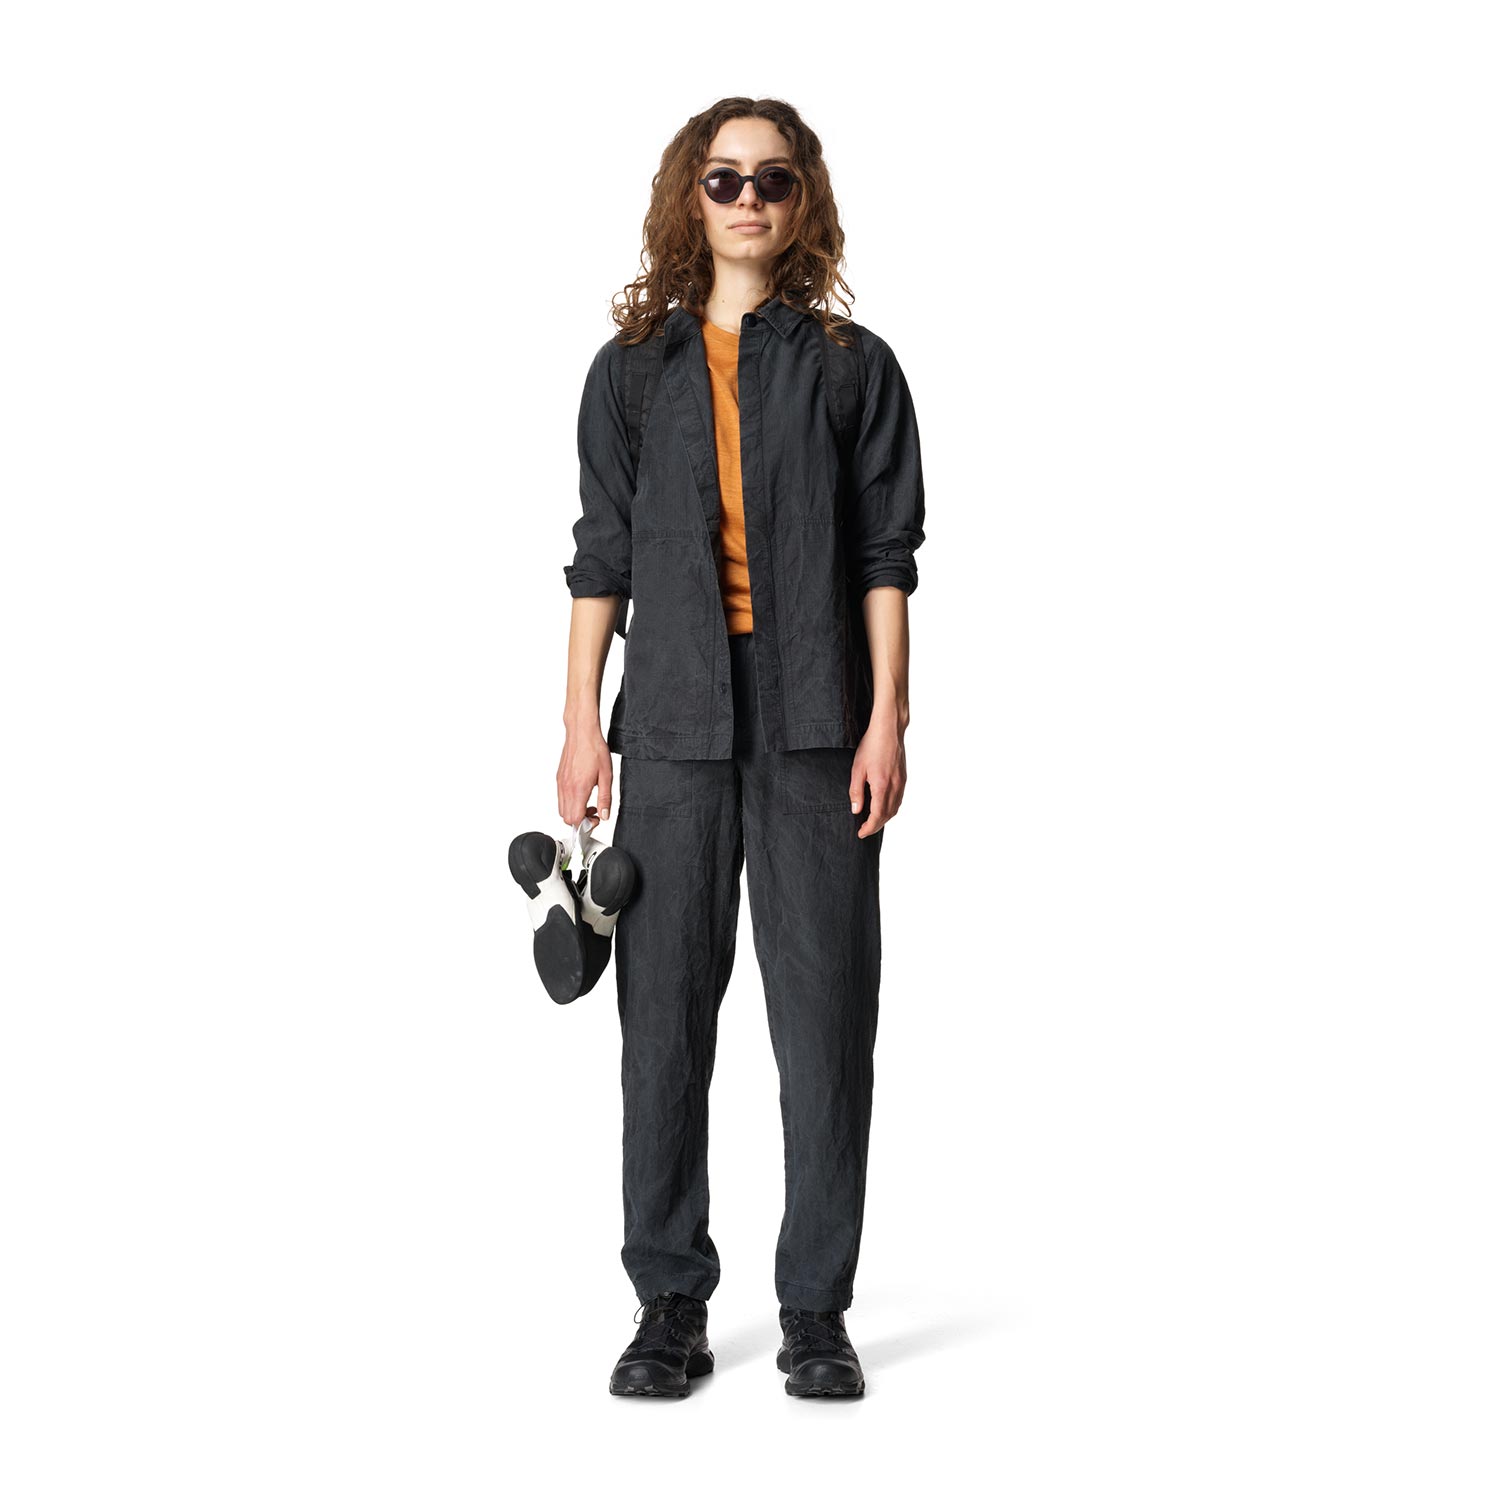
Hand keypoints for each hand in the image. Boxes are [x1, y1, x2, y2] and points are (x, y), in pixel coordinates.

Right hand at [558, 730, 613, 826]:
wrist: (582, 733)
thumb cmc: (595, 750)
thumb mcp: (606, 776)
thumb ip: (605, 798)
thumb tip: (605, 815)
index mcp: (578, 789)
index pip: (575, 819)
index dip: (587, 825)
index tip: (596, 818)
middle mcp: (566, 788)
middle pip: (566, 818)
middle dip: (580, 821)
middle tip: (593, 812)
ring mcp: (560, 783)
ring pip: (562, 809)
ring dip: (574, 812)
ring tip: (588, 802)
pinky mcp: (559, 778)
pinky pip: (560, 798)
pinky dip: (570, 802)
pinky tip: (581, 793)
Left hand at [850, 720, 905, 837]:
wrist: (889, 730)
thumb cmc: (871, 746)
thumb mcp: (857, 769)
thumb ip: (856, 791)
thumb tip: (856, 810)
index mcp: (881, 786)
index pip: (877, 816)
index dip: (869, 828)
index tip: (860, 833)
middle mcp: (894, 787)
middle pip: (887, 815)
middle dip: (876, 826)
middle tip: (864, 830)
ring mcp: (901, 783)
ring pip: (895, 809)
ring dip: (884, 818)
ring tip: (872, 821)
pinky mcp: (903, 778)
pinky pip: (899, 799)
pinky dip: (891, 809)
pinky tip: (883, 807)